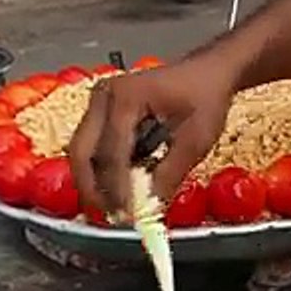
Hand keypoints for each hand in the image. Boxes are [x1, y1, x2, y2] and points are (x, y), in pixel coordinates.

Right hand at [69, 57, 238, 212]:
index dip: (117, 189)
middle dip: (92, 188)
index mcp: (126, 97)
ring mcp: (100, 102)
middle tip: (110, 216)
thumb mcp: (196, 139)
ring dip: (94, 181)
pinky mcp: (103, 111)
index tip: (127, 216)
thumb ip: (171, 173)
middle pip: (82, 151)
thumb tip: (151, 206)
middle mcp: (104, 96)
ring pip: (83, 150)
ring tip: (113, 208)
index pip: (112, 153)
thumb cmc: (205, 97)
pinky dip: (102, 169)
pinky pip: (93, 145)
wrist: (207, 74)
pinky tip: (117, 189)